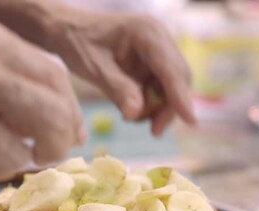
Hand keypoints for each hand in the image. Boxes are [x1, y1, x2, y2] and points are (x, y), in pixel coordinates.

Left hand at [43, 10, 195, 135]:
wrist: (68, 31)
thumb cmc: (78, 43)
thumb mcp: (95, 68)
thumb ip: (118, 90)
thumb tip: (136, 114)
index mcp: (147, 33)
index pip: (171, 69)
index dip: (181, 97)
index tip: (190, 121)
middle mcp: (159, 38)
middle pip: (178, 78)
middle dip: (169, 107)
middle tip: (153, 131)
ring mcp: (159, 49)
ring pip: (173, 85)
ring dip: (160, 107)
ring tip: (134, 118)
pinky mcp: (154, 61)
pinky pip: (162, 86)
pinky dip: (152, 102)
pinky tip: (133, 109)